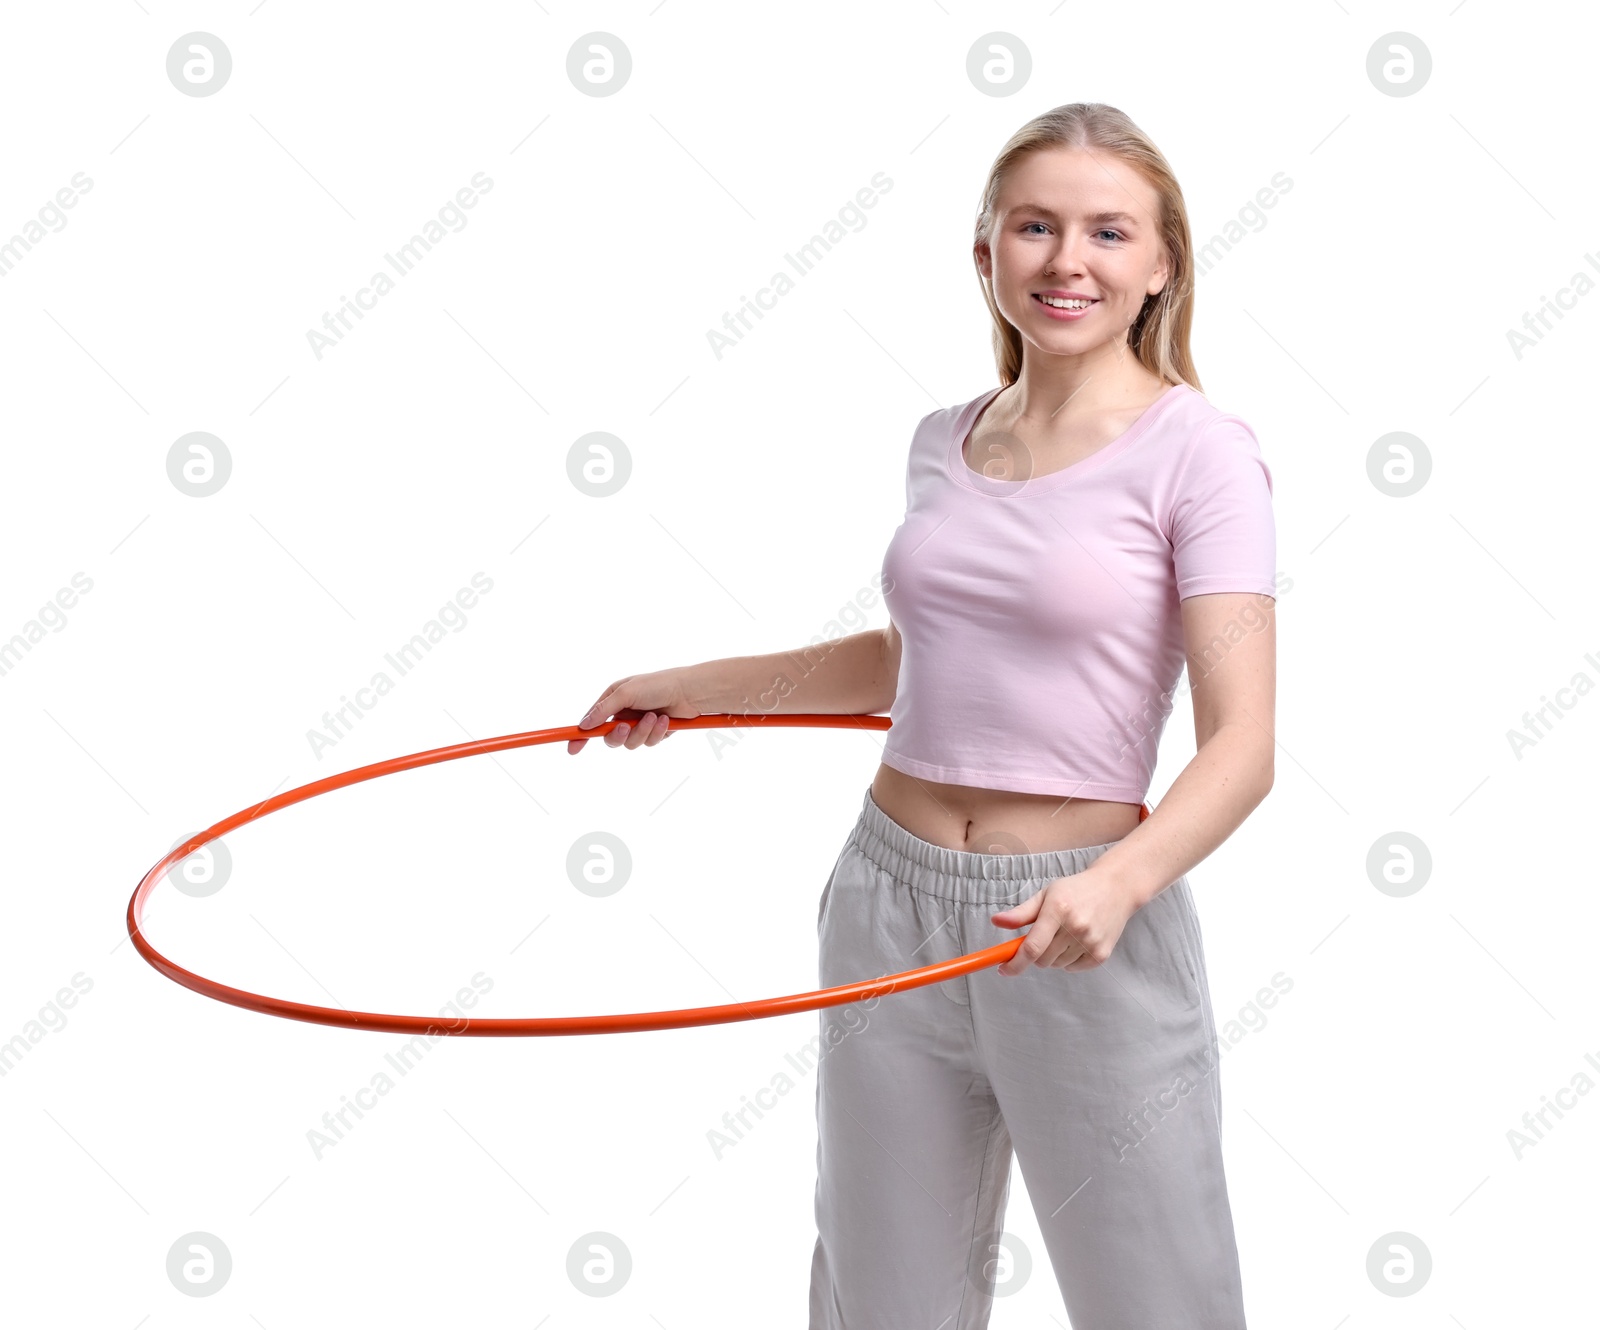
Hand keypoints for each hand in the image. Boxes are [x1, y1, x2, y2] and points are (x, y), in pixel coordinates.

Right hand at [567, 669, 701, 754]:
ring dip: (642, 732)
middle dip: (618, 735)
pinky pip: (648, 743)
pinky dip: (656, 733)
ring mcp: (639, 724)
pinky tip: (666, 720)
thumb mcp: (626, 692)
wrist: (690, 691)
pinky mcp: (654, 733)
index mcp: (613, 699)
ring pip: (630, 743)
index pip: (591, 720)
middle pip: (610, 737)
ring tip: (655, 716)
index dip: (581, 735)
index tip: (572, 748)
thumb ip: (604, 709)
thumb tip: (584, 724)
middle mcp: (624, 713)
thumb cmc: (658, 684)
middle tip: (627, 726)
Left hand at [989, 864, 1139, 976]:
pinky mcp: (1101, 954)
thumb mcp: (1046, 894)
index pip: (1032, 947)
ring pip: (1056, 965)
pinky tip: (1077, 940)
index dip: (1014, 963)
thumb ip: (1020, 913)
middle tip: (1044, 935)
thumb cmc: (1076, 890)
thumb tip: (996, 922)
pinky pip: (1072, 968)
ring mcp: (1091, 942)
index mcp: (1058, 909)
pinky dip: (1068, 960)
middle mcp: (1076, 927)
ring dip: (1053, 955)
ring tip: (1064, 933)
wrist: (1115, 889)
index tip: (1002, 969)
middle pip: (1041, 960)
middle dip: (1035, 953)